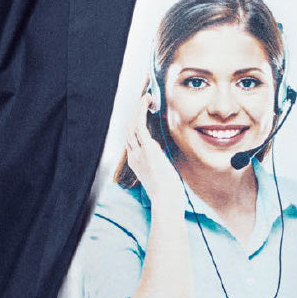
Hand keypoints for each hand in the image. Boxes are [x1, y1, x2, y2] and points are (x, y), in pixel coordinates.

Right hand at [125, 93, 181, 207]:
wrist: (166, 201)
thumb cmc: (168, 193)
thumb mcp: (160, 174)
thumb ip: (157, 160)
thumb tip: (158, 149)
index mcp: (136, 163)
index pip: (132, 140)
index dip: (135, 125)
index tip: (143, 115)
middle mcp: (133, 156)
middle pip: (129, 129)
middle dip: (135, 113)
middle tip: (143, 101)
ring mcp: (138, 152)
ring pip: (132, 125)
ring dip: (137, 108)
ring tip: (145, 96)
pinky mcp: (146, 149)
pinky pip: (139, 125)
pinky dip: (141, 111)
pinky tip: (146, 101)